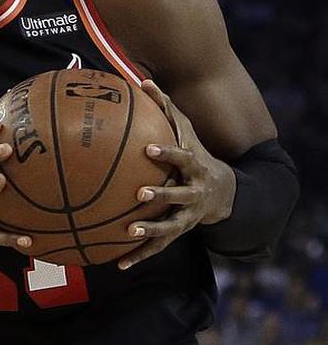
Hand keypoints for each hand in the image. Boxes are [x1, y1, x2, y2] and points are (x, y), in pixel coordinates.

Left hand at [118, 80, 235, 269]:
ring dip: (151, 230)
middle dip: (162, 195)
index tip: (149, 148)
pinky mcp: (179, 234)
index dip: (168, 153)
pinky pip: (157, 247)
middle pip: (179, 196)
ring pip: (170, 226)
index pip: (182, 157)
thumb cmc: (196, 155)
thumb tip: (141, 80)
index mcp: (194, 167)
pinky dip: (139, 255)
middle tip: (140, 193)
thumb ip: (166, 109)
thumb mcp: (187, 133)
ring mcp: (188, 216)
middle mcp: (193, 193)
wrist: (226, 193)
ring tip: (129, 231)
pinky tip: (118, 264)